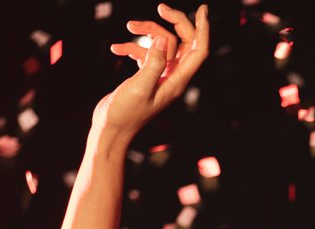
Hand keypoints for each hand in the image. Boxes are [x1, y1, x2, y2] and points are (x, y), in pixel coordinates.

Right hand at [91, 4, 208, 139]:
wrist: (111, 129)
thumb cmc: (125, 113)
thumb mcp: (140, 87)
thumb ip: (154, 62)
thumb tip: (164, 38)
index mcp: (177, 82)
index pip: (199, 51)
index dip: (203, 29)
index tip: (202, 8)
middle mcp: (172, 78)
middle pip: (182, 42)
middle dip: (172, 23)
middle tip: (159, 7)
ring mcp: (160, 76)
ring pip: (162, 44)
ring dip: (147, 32)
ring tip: (129, 26)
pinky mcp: (146, 76)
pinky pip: (146, 53)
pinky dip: (133, 46)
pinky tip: (116, 48)